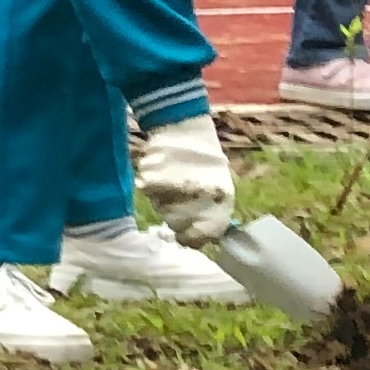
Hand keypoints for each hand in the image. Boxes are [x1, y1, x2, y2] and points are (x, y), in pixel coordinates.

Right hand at [135, 114, 234, 244]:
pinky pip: (149, 194)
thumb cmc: (205, 161)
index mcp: (221, 200)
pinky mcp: (153, 181)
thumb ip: (211, 213)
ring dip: (164, 203)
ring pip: (162, 211)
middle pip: (178, 225)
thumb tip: (200, 240)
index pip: (202, 235)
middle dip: (177, 219)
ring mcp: (174, 191)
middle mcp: (198, 198)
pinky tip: (161, 176)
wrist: (184, 129)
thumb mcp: (219, 187)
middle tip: (179, 203)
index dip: (193, 238)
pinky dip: (151, 189)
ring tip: (172, 184)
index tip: (187, 235)